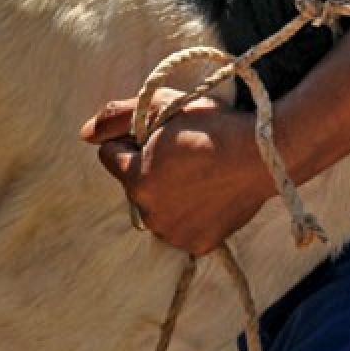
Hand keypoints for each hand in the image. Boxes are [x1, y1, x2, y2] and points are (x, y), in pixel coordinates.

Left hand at [80, 90, 276, 255]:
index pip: (111, 156)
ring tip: (198, 173)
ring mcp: (174, 233)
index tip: (161, 135)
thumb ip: (115, 116)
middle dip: (147, 169)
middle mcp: (149, 213)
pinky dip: (188, 214)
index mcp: (135, 179)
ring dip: (166, 193)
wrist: (265, 154)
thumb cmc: (212, 125)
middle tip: (183, 153)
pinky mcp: (198, 244)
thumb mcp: (161, 106)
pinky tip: (208, 195)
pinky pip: (180, 227)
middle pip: (133, 184)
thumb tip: (84, 134)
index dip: (132, 141)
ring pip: (155, 208)